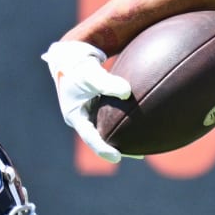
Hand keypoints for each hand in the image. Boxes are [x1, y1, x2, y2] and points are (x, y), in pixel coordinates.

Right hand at [42, 39, 132, 163]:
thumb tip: (127, 92)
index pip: (90, 137)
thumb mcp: (90, 74)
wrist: (70, 57)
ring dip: (122, 137)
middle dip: (118, 148)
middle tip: (138, 154)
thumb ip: (107, 83)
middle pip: (100, 139)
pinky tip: (140, 122)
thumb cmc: (78, 66)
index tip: (117, 157)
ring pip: (105, 130)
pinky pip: (110, 119)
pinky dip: (122, 122)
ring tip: (144, 144)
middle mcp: (82, 118)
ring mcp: (88, 113)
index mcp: (75, 116)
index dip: (103, 149)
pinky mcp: (95, 107)